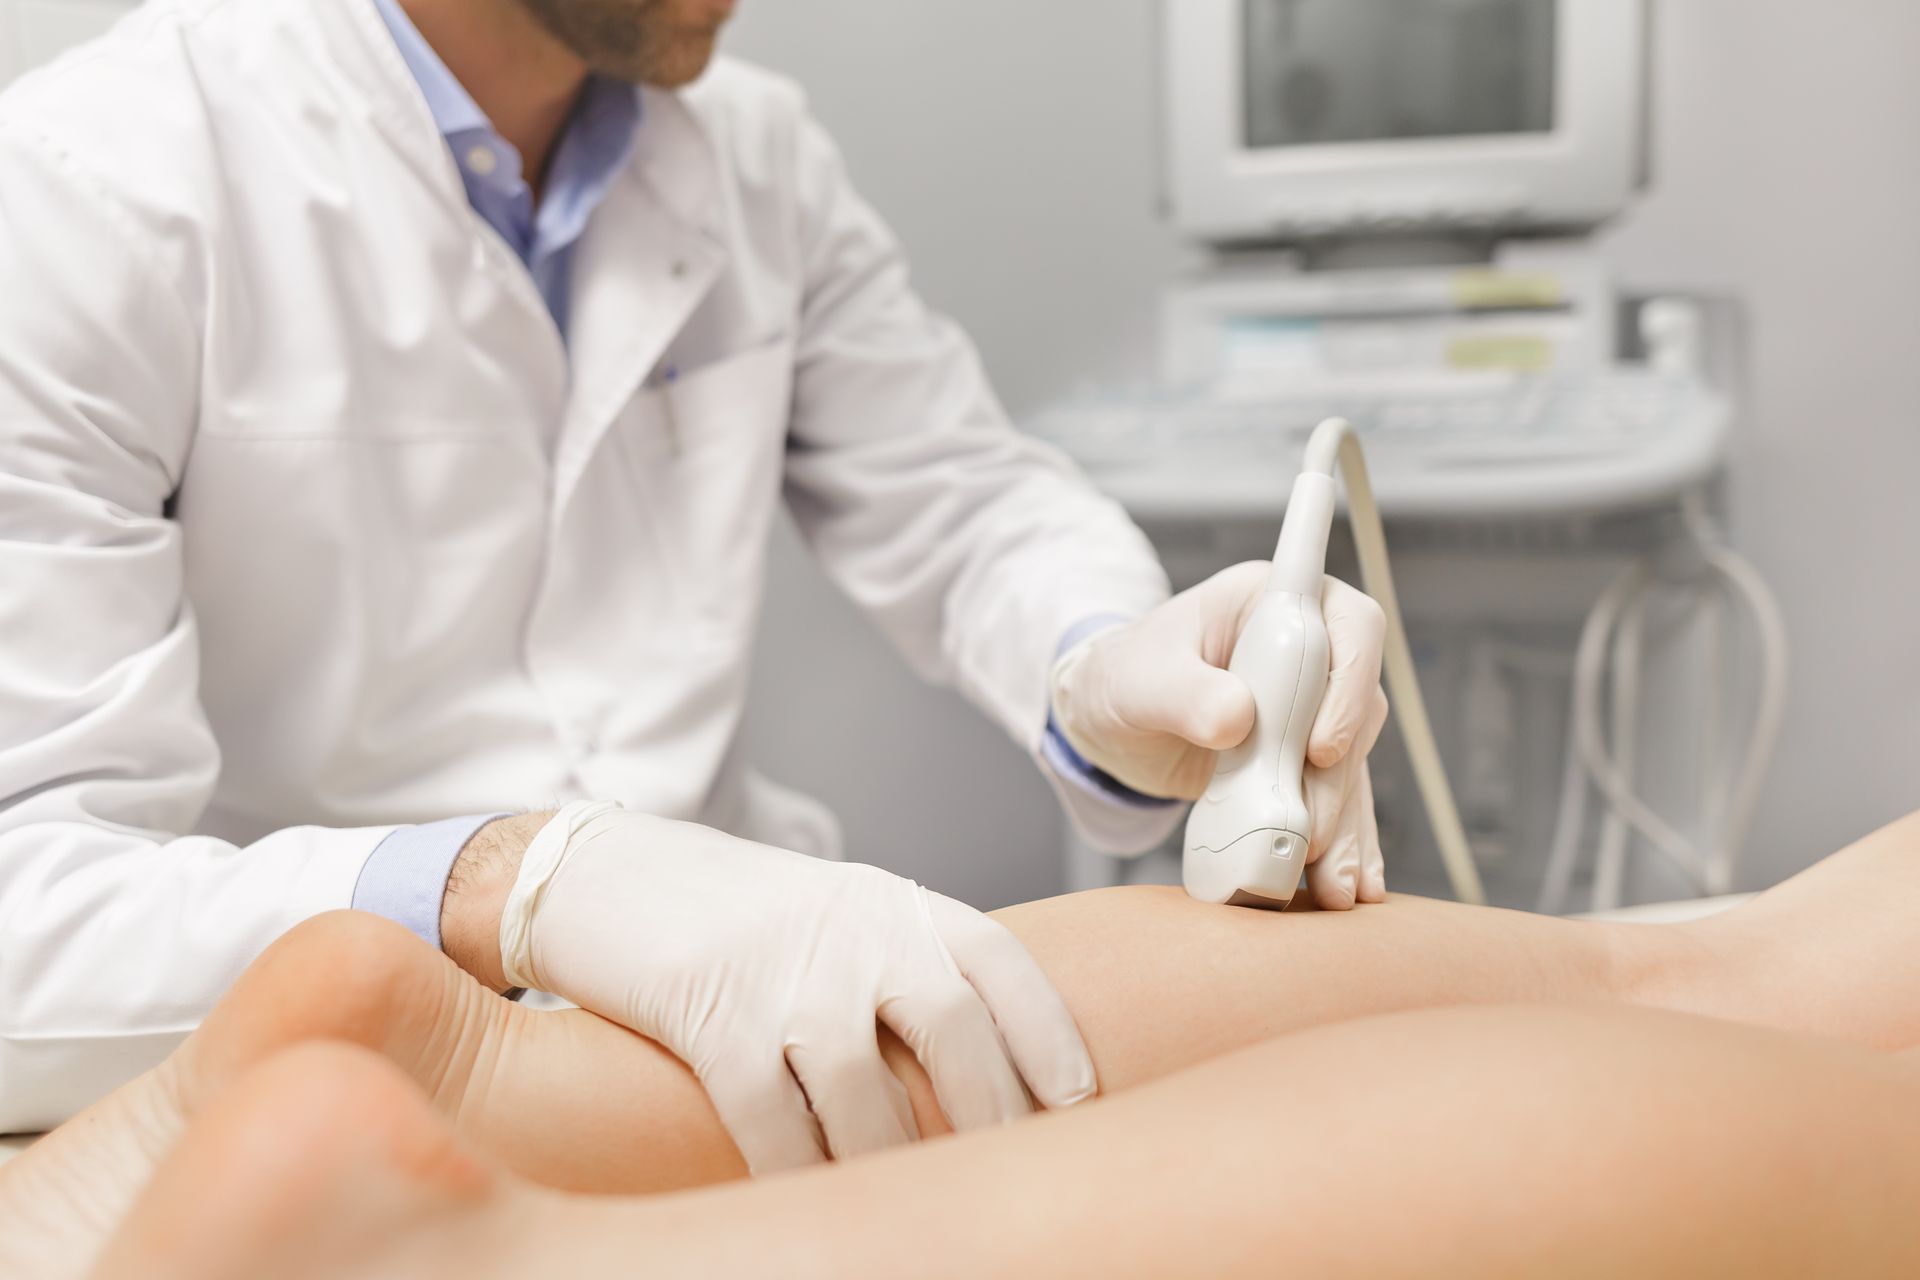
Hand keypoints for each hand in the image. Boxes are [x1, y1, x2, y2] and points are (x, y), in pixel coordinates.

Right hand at [455, 806, 1094, 1172]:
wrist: (600, 874)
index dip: (1049, 1034)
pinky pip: (772, 1121)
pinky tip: (810, 1200)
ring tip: (911, 1205)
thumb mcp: (833, 913)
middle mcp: (854, 930)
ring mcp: (785, 972)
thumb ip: (899, 968)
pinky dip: (797, 1173)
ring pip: (866, 1097)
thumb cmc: (727, 911)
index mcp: (893, 903)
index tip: (1078, 1099)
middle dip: (990, 1115)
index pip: (999, 962)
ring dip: (893, 1165)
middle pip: (953, 1030)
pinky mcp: (712, 1014)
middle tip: (1004, 1176)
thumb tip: (966, 1071)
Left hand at [1050, 561, 1389, 908]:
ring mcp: (1312, 711)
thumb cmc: (1125, 677)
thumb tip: (1235, 719)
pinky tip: (1345, 886)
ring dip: (1347, 828)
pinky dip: (1338, 844)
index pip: (1347, 624)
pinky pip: (1334, 802)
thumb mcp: (1141, 678)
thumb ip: (1183, 692)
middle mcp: (1310, 654)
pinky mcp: (1303, 762)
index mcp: (1277, 604)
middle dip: (1339, 782)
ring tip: (1336, 887)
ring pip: (1352, 767)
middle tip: (1308, 835)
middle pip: (1358, 710)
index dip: (1350, 681)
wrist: (1114, 722)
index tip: (1320, 747)